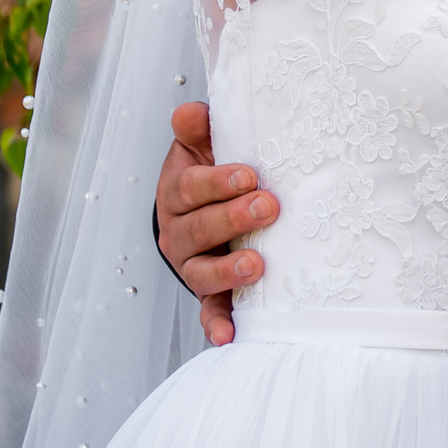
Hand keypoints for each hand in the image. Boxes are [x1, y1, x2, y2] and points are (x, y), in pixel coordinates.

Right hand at [155, 100, 276, 344]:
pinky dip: (216, 324)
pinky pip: (209, 311)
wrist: (201, 212)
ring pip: (201, 272)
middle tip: (268, 207)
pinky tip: (229, 336)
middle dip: (233, 218)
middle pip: (199, 228)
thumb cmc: (212, 173)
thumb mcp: (202, 146)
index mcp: (178, 193)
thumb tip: (191, 111)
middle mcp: (180, 232)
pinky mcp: (208, 294)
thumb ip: (197, 128)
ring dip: (227, 271)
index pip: (191, 187)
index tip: (249, 174)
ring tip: (257, 265)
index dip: (217, 182)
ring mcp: (193, 265)